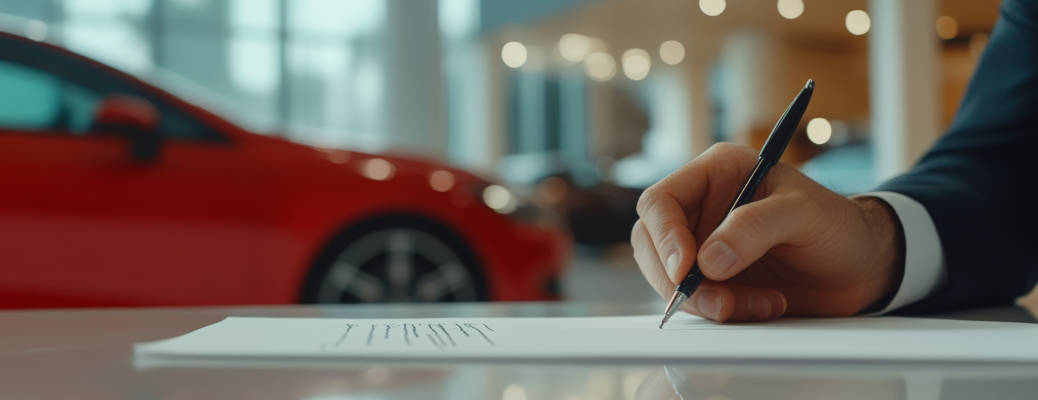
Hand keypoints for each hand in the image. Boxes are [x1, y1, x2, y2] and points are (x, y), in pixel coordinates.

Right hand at [631, 143, 902, 321]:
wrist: (863, 267)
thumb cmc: (838, 225)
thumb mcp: (805, 214)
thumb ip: (756, 228)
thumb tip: (708, 260)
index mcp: (717, 173)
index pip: (660, 202)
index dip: (664, 237)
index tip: (686, 269)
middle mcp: (702, 208)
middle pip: (652, 244)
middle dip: (679, 280)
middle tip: (719, 302)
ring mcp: (703, 246)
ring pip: (668, 279)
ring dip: (706, 301)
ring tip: (760, 305)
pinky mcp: (714, 281)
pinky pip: (696, 302)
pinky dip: (725, 313)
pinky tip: (766, 306)